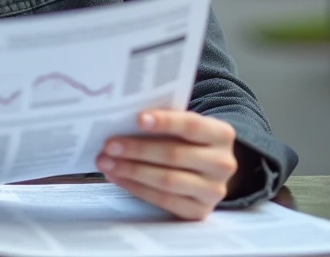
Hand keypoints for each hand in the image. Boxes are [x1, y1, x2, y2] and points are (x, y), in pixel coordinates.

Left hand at [96, 109, 237, 220]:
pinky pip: (163, 200)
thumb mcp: (185, 127)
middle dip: (137, 149)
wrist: (208, 171)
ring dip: (131, 170)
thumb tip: (123, 118)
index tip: (137, 119)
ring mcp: (214, 191)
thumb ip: (165, 122)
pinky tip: (117, 177)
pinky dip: (136, 188)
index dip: (165, 122)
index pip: (192, 125)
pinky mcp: (200, 211)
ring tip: (106, 162)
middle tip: (109, 145)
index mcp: (222, 134)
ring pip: (167, 180)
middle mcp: (223, 164)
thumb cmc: (188, 142)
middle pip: (174, 155)